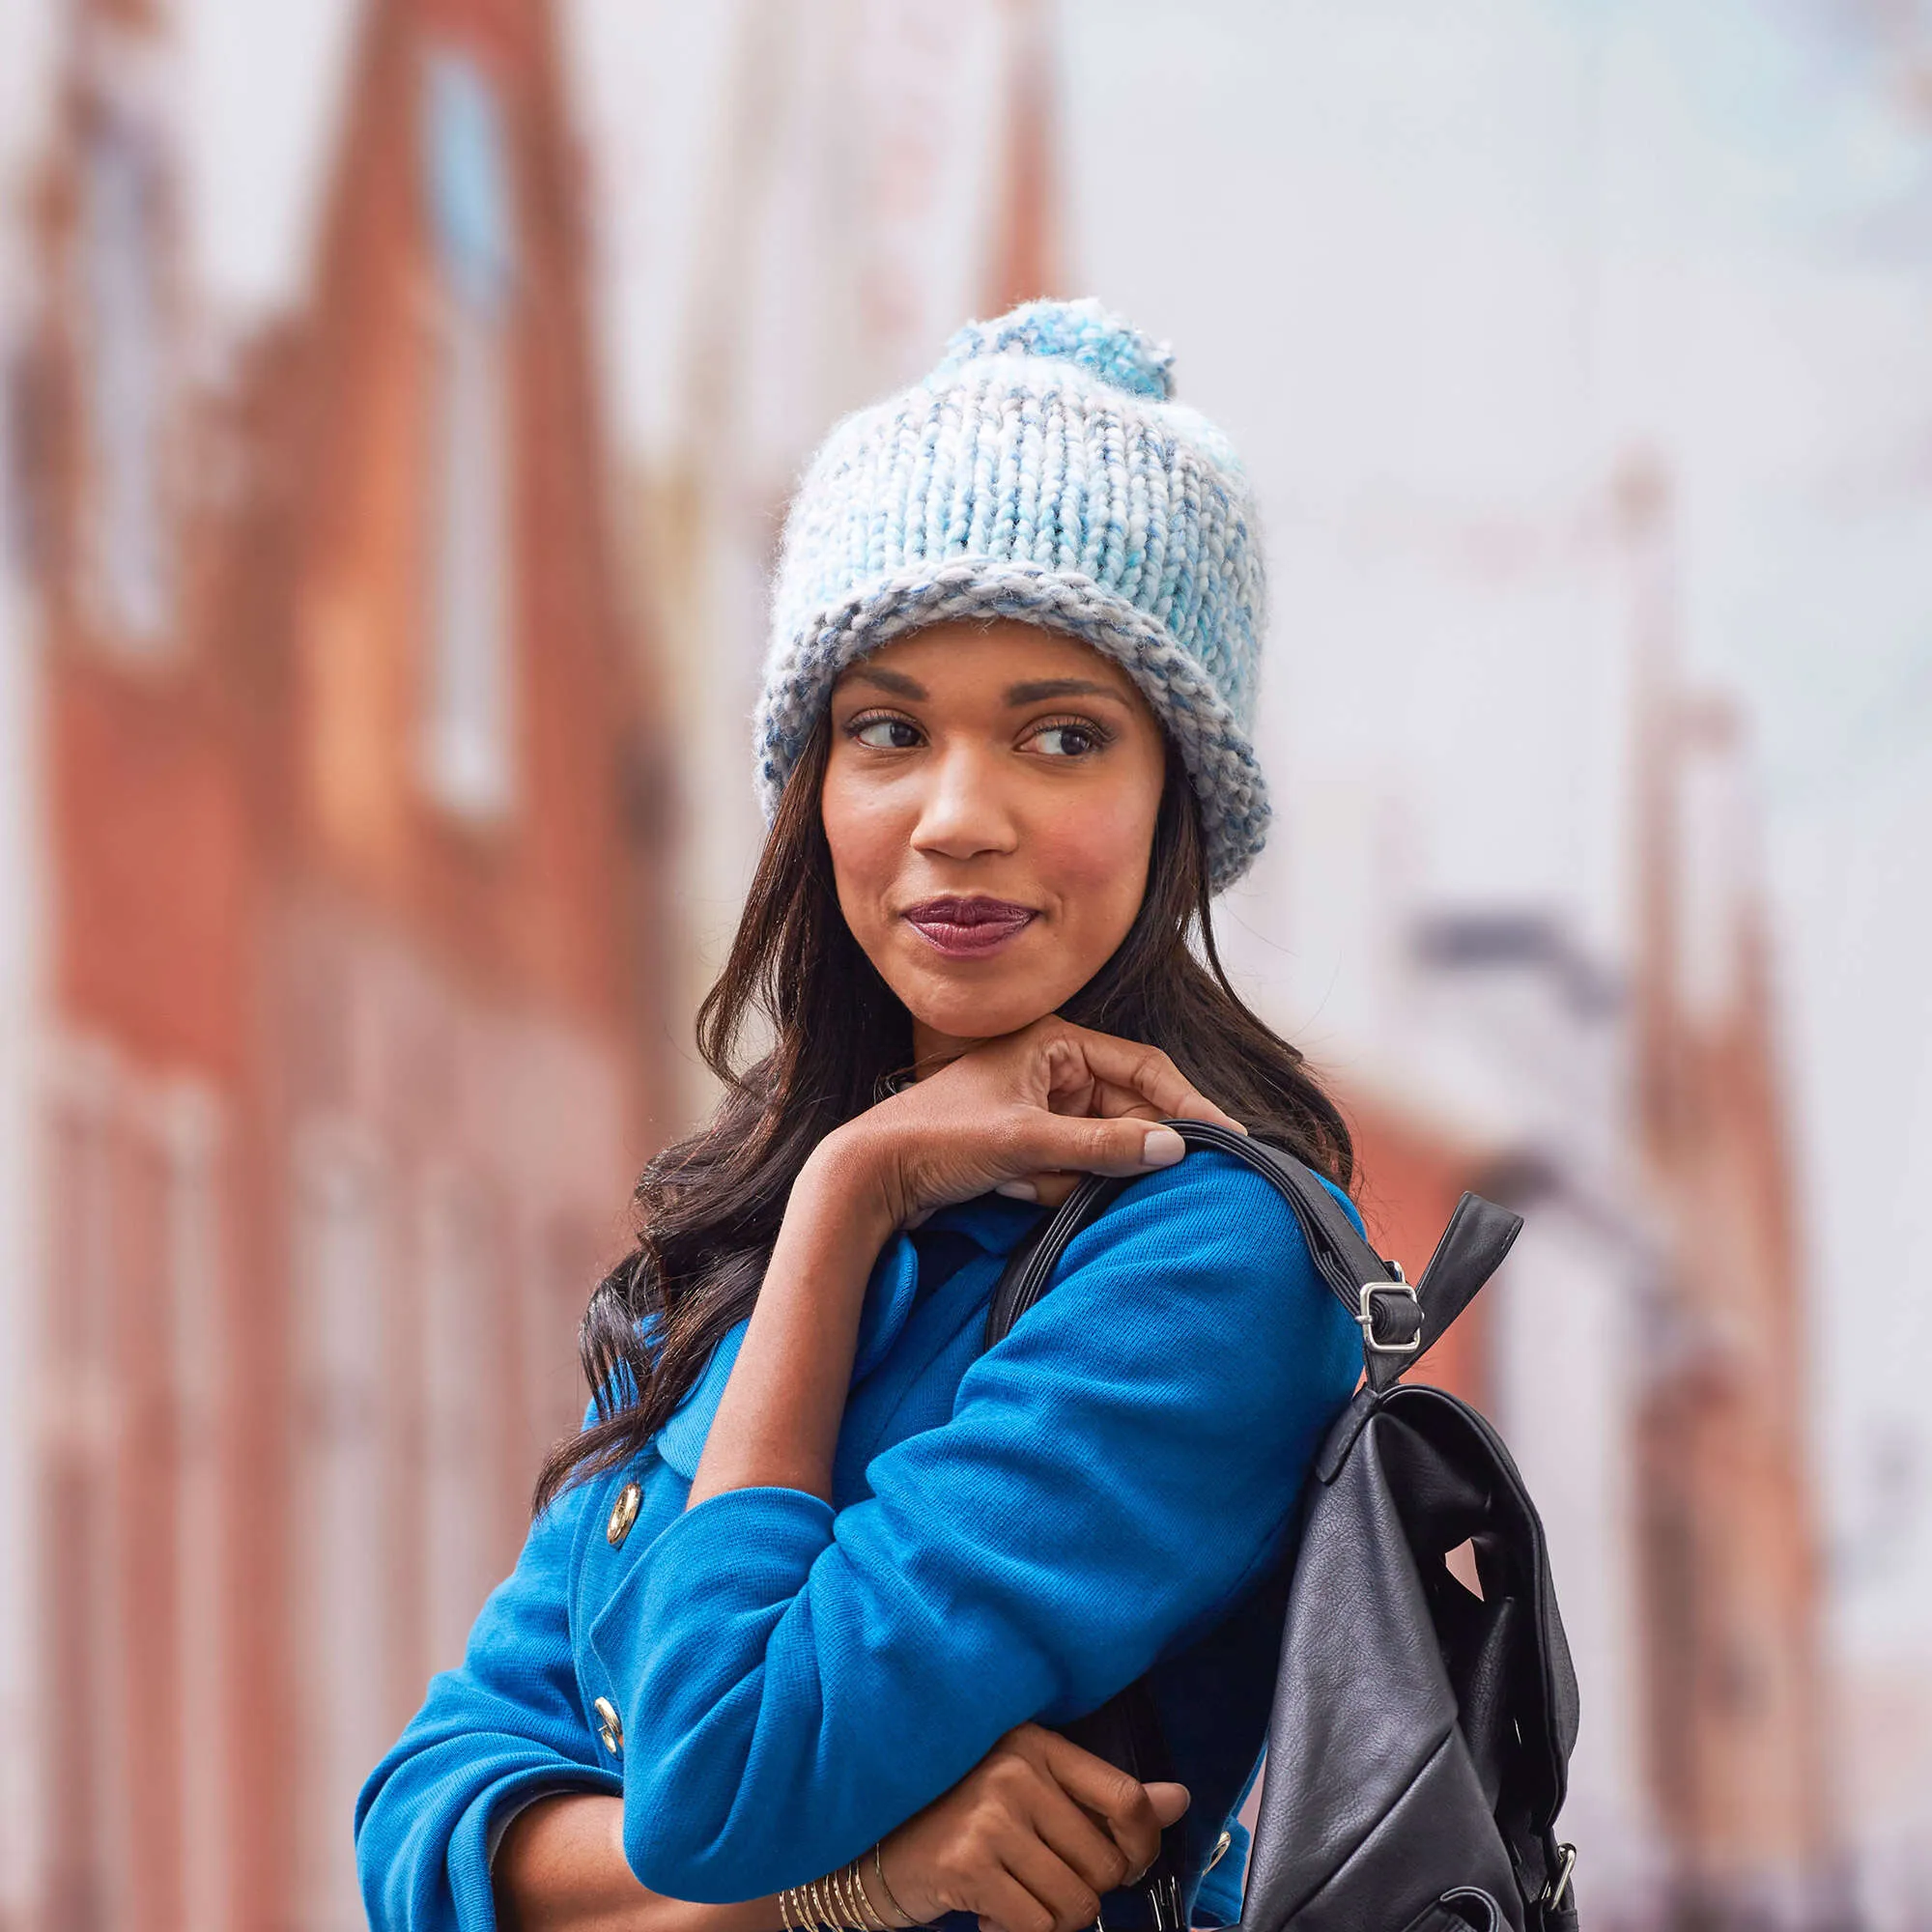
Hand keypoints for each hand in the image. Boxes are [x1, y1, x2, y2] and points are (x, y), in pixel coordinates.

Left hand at [835, 1016, 1246, 1227]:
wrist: (869, 1178)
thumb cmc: (937, 1138)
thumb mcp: (1026, 1140)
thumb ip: (1103, 1145)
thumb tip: (1174, 1148)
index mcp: (1055, 1042)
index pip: (1143, 1068)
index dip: (1186, 1105)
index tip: (1225, 1140)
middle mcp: (1052, 1068)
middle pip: (1124, 1114)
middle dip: (1109, 1153)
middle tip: (1093, 1178)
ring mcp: (1040, 1107)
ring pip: (1097, 1150)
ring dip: (1066, 1176)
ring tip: (1019, 1180)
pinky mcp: (1027, 1145)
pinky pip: (1068, 1170)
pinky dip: (1047, 1187)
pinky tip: (1008, 1190)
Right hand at [873, 1721, 1188, 1931]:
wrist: (874, 1848)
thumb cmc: (962, 1820)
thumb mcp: (1034, 1791)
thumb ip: (1104, 1798)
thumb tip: (1179, 1801)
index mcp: (1037, 1745)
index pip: (1126, 1798)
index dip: (1143, 1846)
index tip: (1127, 1865)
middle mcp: (1015, 1772)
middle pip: (1104, 1865)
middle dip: (1088, 1893)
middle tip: (1047, 1885)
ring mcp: (990, 1817)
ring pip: (1076, 1904)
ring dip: (1054, 1919)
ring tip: (1017, 1897)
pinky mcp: (969, 1864)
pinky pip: (1038, 1926)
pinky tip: (990, 1912)